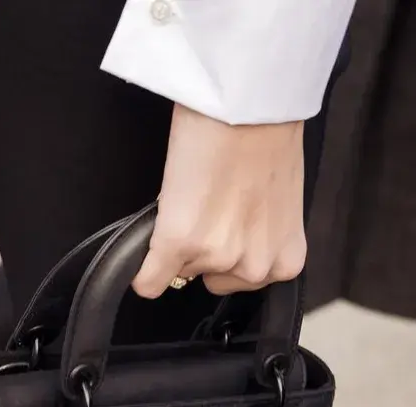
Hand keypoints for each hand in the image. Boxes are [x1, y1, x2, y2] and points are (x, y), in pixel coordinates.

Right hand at [133, 104, 306, 298]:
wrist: (245, 104)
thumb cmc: (268, 134)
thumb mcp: (280, 200)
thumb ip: (262, 232)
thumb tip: (234, 236)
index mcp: (284, 259)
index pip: (241, 281)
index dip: (229, 249)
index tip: (226, 226)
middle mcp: (253, 266)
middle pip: (211, 278)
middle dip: (205, 248)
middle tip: (208, 206)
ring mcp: (214, 258)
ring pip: (180, 272)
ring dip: (178, 245)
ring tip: (191, 199)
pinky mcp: (177, 245)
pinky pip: (149, 281)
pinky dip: (144, 271)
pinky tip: (147, 253)